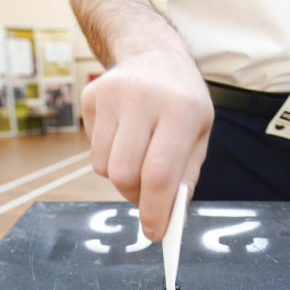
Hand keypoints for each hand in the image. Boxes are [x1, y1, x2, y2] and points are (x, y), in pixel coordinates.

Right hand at [81, 49, 213, 241]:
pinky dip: (108, 156)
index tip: (155, 233)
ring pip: (103, 167)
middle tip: (147, 197)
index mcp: (181, 109)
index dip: (154, 210)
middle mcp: (144, 98)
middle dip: (134, 197)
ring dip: (121, 177)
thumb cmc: (183, 104)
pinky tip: (125, 135)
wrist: (155, 55)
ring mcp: (112, 94)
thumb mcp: (199, 136)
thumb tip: (170, 221)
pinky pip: (93, 149)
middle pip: (123, 174)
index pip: (159, 173)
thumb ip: (184, 179)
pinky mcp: (90, 96)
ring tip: (139, 158)